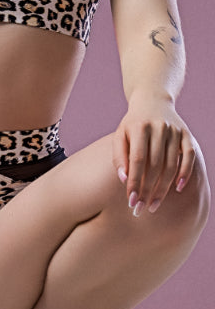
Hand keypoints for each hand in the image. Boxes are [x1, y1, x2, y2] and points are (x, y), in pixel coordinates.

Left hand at [112, 94, 196, 215]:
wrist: (152, 100)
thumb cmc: (132, 124)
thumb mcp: (120, 135)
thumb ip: (119, 156)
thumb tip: (123, 179)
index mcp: (139, 128)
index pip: (137, 160)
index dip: (134, 181)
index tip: (131, 201)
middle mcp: (159, 128)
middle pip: (154, 166)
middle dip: (147, 190)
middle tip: (141, 209)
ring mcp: (175, 131)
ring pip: (171, 165)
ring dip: (163, 188)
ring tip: (154, 205)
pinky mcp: (187, 134)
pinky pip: (189, 156)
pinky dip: (185, 173)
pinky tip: (178, 189)